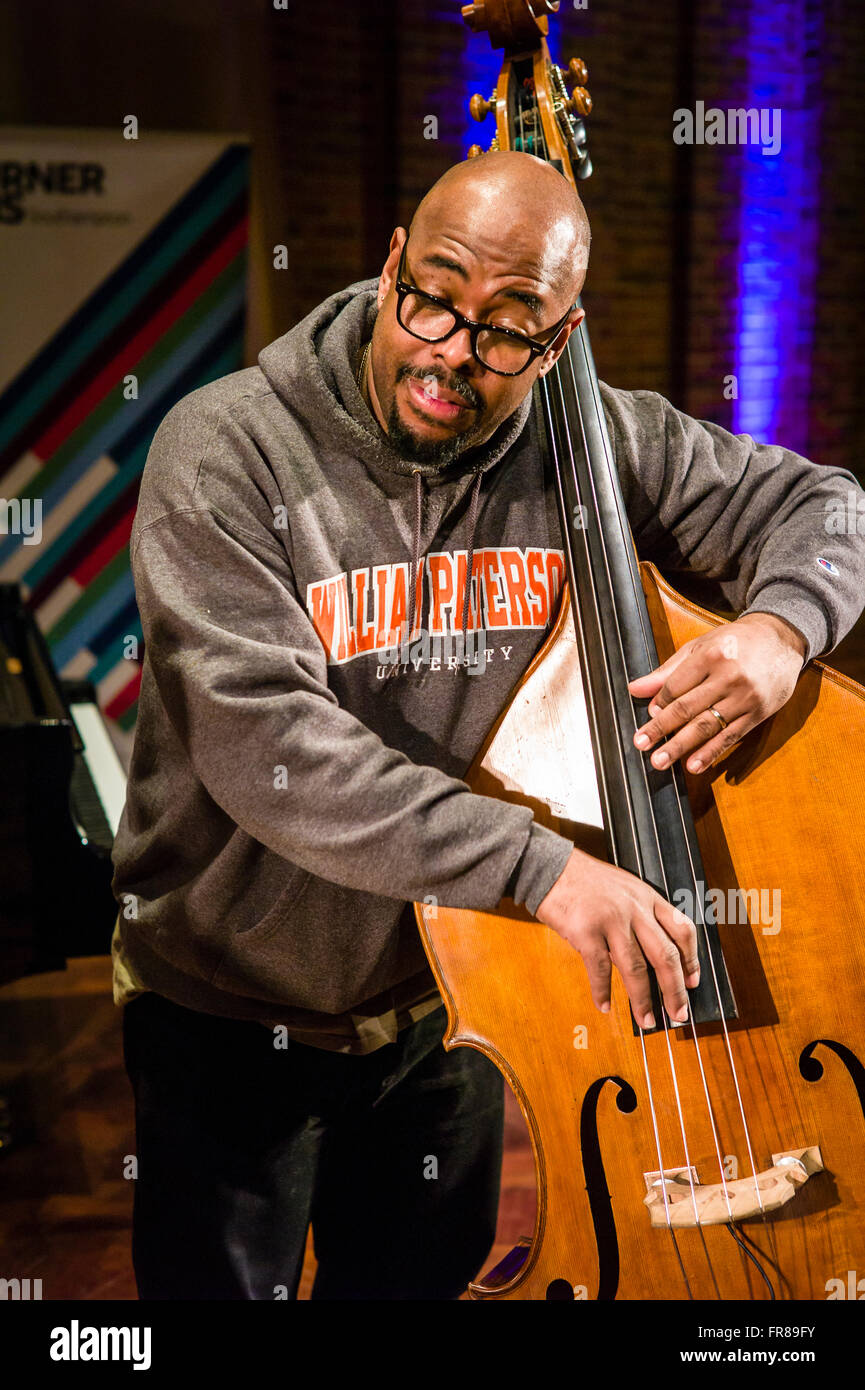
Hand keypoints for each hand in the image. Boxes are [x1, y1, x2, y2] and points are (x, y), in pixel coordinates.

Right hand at [535, 847, 699, 1028]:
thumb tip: (648, 957)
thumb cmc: (584, 879)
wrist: (550, 866)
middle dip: (675, 990)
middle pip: (665, 955)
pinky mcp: (586, 931)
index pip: (682, 930)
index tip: (693, 982)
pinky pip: (599, 969)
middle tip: (679, 1013)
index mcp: (647, 896)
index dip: (692, 960)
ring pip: (636, 968)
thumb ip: (639, 915)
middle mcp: (634, 908)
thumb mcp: (623, 887)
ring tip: (647, 1020)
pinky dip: (603, 991)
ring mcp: (611, 920)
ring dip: (643, 999)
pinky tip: (605, 1005)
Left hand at [627, 611, 806, 773]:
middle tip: (641, 745)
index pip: (676, 686)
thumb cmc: (737, 642)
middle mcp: (729, 677)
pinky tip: (694, 765)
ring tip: (660, 760)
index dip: (658, 703)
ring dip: (681, 746)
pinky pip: (730, 736)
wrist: (782, 640)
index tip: (648, 715)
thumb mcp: (700, 646)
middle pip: (687, 708)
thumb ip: (667, 671)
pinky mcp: (758, 713)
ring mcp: (745, 697)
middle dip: (661, 729)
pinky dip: (711, 753)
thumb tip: (635, 689)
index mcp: (711, 656)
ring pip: (707, 726)